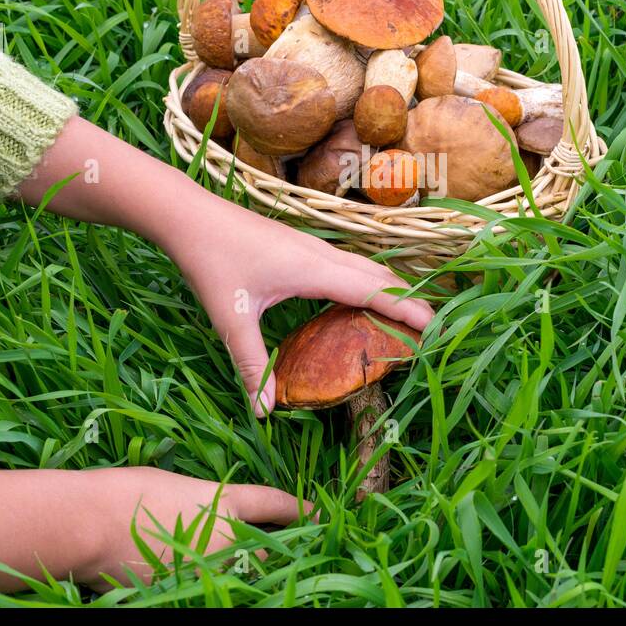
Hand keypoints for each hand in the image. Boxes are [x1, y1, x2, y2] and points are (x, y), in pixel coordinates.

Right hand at [0, 467, 309, 592]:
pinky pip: (205, 589)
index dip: (298, 508)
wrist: (90, 524)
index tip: (317, 511)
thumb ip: (201, 504)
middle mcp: (227, 539)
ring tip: (208, 560)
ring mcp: (209, 570)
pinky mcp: (186, 592)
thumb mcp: (173, 487)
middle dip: (271, 551)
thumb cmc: (126, 492)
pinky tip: (179, 574)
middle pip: (267, 550)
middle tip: (271, 550)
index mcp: (225, 503)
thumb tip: (205, 515)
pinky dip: (200, 584)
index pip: (274, 504)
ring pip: (237, 575)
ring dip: (233, 571)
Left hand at [19, 117, 433, 417]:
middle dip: (410, 300)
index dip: (408, 308)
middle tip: (432, 330)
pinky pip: (348, 264)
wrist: (188, 215)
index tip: (437, 327)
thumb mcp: (231, 317)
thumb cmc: (211, 261)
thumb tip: (265, 410)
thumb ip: (252, 364)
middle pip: (380, 275)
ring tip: (407, 317)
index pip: (375, 290)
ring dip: (390, 288)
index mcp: (314, 269)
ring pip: (365, 266)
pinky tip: (359, 300)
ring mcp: (312, 246)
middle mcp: (322, 254)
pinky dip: (367, 281)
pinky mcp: (301, 245)